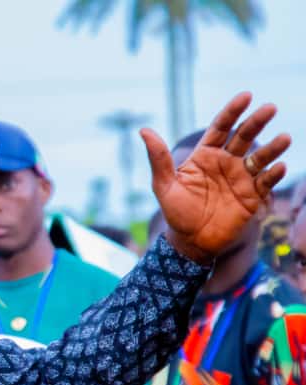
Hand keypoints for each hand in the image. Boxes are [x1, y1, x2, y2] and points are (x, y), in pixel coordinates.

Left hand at [141, 92, 290, 262]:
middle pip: (244, 137)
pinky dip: (273, 175)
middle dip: (257, 123)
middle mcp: (226, 162)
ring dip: (273, 148)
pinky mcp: (253, 196)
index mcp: (205, 155)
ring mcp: (242, 178)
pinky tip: (278, 167)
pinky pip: (265, 182)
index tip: (246, 96)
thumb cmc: (176, 212)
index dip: (233, 112)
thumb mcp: (163, 186)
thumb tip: (143, 130)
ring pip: (260, 158)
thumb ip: (158, 159)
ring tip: (285, 138)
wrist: (191, 242)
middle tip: (270, 109)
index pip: (221, 127)